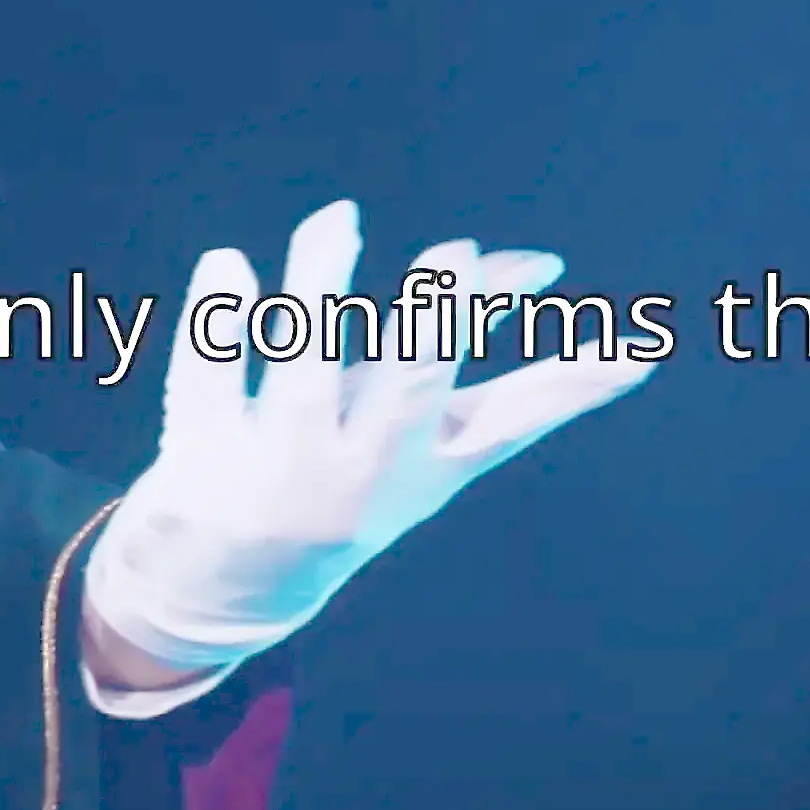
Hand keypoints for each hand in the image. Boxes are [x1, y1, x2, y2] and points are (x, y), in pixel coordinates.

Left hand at [83, 198, 657, 675]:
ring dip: (321, 289)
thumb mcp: (430, 450)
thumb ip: (506, 389)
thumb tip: (604, 325)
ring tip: (341, 218)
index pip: (510, 420)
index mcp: (426, 467)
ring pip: (300, 370)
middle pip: (405, 390)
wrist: (232, 591)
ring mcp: (279, 465)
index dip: (565, 381)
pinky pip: (206, 380)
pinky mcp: (204, 456)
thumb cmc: (353, 490)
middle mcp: (358, 470)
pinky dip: (218, 321)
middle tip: (459, 252)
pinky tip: (228, 262)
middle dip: (434, 325)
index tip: (605, 326)